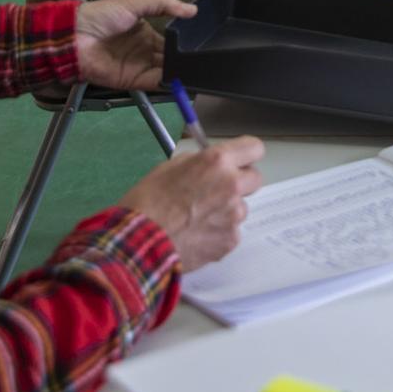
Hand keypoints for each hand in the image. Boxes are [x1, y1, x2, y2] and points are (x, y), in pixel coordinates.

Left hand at [75, 0, 198, 90]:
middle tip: (206, 60)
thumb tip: (193, 10)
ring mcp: (139, 67)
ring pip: (166, 71)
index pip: (170, 41)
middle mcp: (145, 52)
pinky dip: (169, 82)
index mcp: (146, 33)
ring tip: (199, 70)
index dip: (184, 43)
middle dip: (185, 60)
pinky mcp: (132, 81)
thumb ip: (165, 5)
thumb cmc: (103, 16)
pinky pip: (155, 83)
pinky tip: (182, 78)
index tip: (204, 44)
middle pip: (170, 58)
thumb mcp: (136, 3)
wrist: (76, 35)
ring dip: (180, 72)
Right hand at [119, 137, 265, 269]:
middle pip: (255, 178)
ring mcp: (234, 215)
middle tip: (216, 191)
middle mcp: (231, 185)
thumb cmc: (147, 201)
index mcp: (217, 161)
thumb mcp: (170, 167)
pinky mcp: (230, 240)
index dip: (246, 154)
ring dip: (226, 211)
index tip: (238, 161)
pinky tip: (196, 236)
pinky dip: (218, 233)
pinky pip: (231, 232)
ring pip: (240, 208)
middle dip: (240, 182)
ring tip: (197, 220)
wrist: (138, 243)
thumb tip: (210, 165)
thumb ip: (198, 163)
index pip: (254, 148)